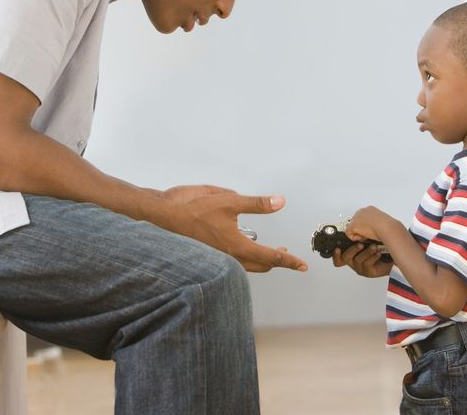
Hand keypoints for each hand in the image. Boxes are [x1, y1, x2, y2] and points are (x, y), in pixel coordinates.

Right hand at [164, 187, 308, 273]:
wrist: (164, 217)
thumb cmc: (194, 209)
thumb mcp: (230, 200)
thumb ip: (257, 203)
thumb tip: (279, 202)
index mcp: (237, 247)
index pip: (271, 257)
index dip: (289, 261)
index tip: (302, 265)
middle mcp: (229, 257)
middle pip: (260, 265)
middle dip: (276, 261)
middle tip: (287, 256)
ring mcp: (218, 258)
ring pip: (246, 265)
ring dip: (260, 260)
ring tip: (269, 251)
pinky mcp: (209, 254)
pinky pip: (233, 261)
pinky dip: (244, 257)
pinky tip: (243, 244)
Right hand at [332, 242, 392, 277]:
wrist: (391, 256)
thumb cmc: (379, 246)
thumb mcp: (367, 239)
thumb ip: (358, 236)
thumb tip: (353, 229)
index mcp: (350, 253)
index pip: (338, 256)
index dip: (335, 254)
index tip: (338, 248)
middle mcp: (353, 261)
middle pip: (345, 258)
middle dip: (352, 250)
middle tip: (360, 244)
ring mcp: (360, 267)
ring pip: (358, 260)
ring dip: (367, 252)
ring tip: (374, 247)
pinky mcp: (368, 272)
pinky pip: (367, 264)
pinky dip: (373, 257)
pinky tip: (378, 253)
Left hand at [346, 205, 388, 241]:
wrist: (386, 227)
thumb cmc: (388, 226)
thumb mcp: (383, 222)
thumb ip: (376, 223)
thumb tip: (377, 228)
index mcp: (369, 209)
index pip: (362, 217)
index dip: (365, 225)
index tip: (369, 230)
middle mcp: (362, 211)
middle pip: (355, 222)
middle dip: (360, 229)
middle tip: (368, 234)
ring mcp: (356, 218)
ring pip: (352, 227)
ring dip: (359, 233)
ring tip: (367, 235)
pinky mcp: (353, 225)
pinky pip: (349, 233)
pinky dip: (355, 238)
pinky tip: (363, 237)